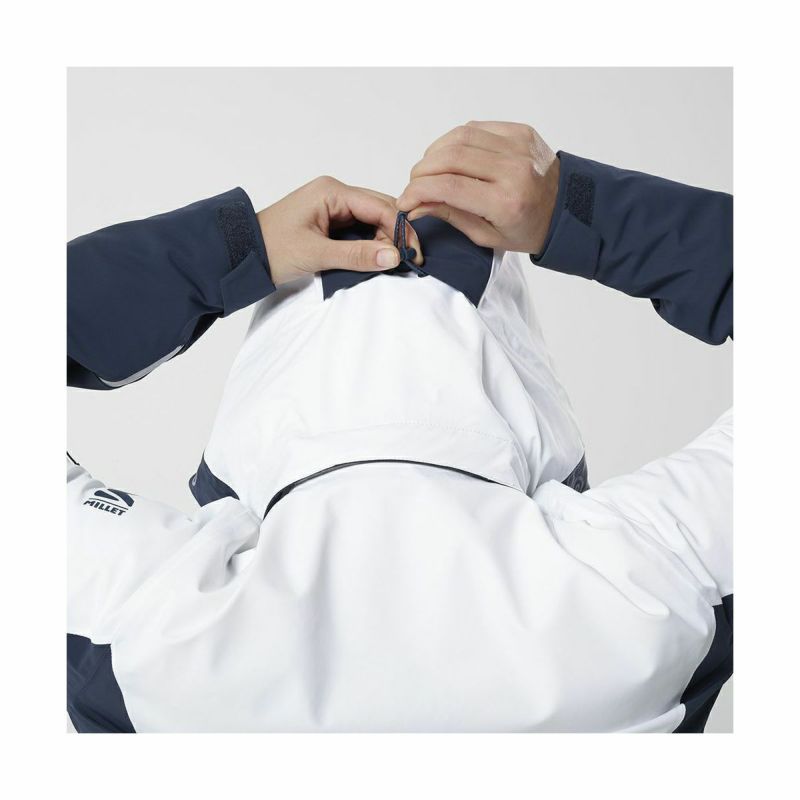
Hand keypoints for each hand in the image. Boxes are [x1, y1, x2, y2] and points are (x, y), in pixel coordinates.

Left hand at [257, 176, 421, 285]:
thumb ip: (356, 255)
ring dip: (385, 240)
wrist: (241, 255)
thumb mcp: (316, 253)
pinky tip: (378, 258)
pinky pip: (361, 228)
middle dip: (396, 234)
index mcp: (331, 191)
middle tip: (408, 260)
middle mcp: (335, 193)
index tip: (412, 254)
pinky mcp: (330, 221)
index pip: (379, 206)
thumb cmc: (271, 249)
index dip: (400, 230)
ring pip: (372, 219)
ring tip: (393, 262)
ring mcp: (333, 206)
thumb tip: (394, 256)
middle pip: (380, 209)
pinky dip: (372, 243)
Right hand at [397, 121, 559, 254]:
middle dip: (421, 172)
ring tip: (429, 171)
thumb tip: (415, 205)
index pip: (448, 187)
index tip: (405, 200)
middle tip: (414, 185)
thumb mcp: (486, 235)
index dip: (418, 191)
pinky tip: (450, 157)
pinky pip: (476, 128)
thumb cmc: (527, 228)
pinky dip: (455, 141)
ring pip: (459, 137)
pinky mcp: (520, 131)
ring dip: (434, 154)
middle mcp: (514, 169)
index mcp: (507, 202)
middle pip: (450, 158)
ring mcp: (518, 146)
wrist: (567, 209)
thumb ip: (449, 215)